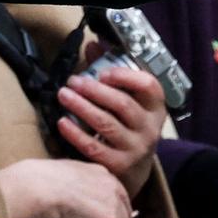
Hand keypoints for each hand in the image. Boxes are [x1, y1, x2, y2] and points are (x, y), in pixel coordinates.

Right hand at [0, 158, 130, 217]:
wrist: (38, 189)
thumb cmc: (40, 181)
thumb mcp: (65, 173)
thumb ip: (76, 182)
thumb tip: (69, 195)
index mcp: (103, 174)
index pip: (118, 197)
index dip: (114, 213)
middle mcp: (113, 188)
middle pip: (123, 216)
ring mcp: (113, 207)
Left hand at [56, 63, 164, 195]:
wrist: (135, 171)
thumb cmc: (128, 127)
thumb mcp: (130, 101)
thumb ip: (112, 73)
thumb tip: (93, 46)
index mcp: (155, 108)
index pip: (149, 86)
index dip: (126, 76)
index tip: (103, 72)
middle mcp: (149, 128)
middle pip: (123, 104)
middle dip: (95, 90)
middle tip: (73, 81)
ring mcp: (135, 149)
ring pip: (106, 124)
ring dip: (82, 107)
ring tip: (63, 95)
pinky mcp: (118, 166)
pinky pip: (94, 148)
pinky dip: (76, 134)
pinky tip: (62, 122)